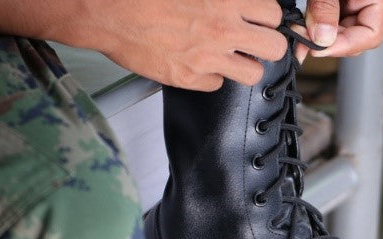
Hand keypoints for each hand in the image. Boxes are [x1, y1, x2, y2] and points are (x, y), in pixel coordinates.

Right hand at [70, 0, 288, 90]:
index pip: (274, 15)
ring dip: (245, 66)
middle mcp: (223, 30)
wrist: (107, 11)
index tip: (262, 21)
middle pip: (275, 48)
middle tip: (254, 43)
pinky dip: (211, 76)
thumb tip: (237, 2)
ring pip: (253, 74)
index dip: (268, 19)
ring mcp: (207, 58)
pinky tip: (199, 63)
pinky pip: (217, 85)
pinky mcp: (189, 79)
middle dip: (267, 46)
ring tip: (231, 58)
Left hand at [300, 0, 382, 59]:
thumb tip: (323, 39)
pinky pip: (328, 23)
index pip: (371, 36)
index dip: (343, 46)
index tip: (317, 49)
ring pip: (339, 33)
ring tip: (298, 31)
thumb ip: (327, 8)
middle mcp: (367, 4)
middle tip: (301, 40)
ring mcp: (353, 5)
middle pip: (353, 39)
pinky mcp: (337, 4)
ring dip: (317, 37)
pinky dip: (313, 27)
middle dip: (326, 43)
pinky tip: (301, 26)